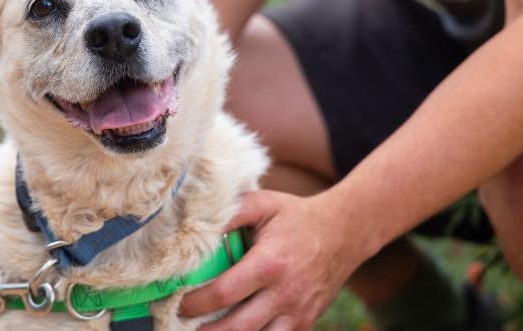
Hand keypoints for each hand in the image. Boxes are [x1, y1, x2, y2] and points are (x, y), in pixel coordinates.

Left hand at [178, 189, 370, 329]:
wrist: (345, 232)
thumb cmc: (297, 216)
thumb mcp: (263, 204)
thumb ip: (230, 214)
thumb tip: (196, 228)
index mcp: (270, 263)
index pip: (223, 293)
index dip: (194, 303)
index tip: (176, 302)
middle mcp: (285, 293)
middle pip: (236, 328)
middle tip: (180, 325)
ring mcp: (298, 312)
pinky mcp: (306, 322)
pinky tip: (235, 329)